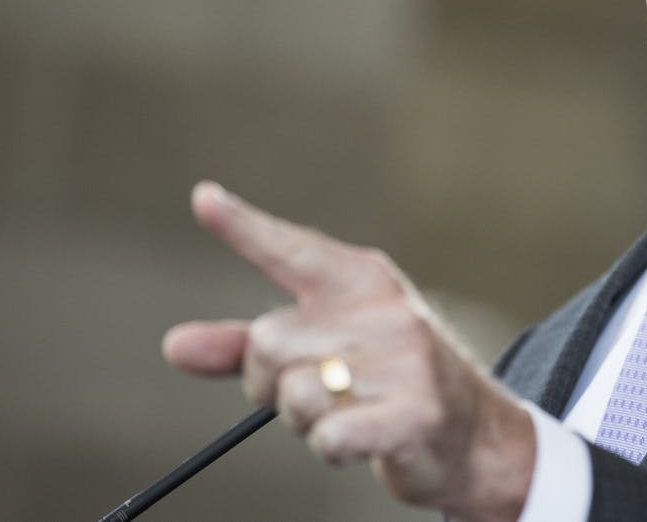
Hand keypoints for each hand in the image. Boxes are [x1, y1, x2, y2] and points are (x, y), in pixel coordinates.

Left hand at [162, 182, 534, 521]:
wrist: (472, 431)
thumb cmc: (384, 381)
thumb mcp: (320, 351)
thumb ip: (245, 347)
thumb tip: (175, 346)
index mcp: (363, 280)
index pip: (293, 249)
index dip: (244, 227)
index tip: (203, 198)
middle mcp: (385, 309)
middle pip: (268, 341)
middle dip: (271, 382)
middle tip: (319, 391)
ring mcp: (406, 358)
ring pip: (293, 395)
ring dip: (306, 421)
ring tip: (350, 412)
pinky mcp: (416, 410)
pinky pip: (329, 435)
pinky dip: (330, 447)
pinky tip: (361, 438)